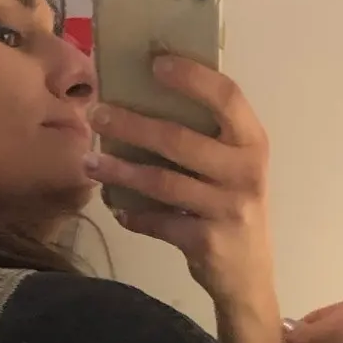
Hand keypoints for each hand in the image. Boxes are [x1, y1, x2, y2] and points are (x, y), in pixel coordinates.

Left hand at [85, 60, 288, 342]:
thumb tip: (147, 102)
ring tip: (90, 161)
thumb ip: (209, 139)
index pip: (227, 97)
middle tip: (97, 113)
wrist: (250, 278)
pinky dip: (134, 216)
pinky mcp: (206, 243)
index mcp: (252, 144)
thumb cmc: (233, 209)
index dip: (191, 78)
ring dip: (120, 170)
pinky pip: (159, 222)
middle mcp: (244, 173)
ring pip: (162, 182)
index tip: (155, 64)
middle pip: (180, 140)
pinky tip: (117, 208)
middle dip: (132, 124)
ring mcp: (227, 210)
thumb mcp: (234, 168)